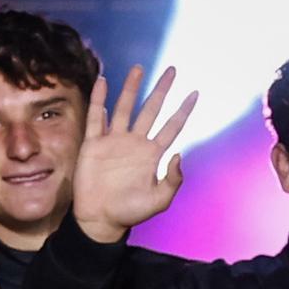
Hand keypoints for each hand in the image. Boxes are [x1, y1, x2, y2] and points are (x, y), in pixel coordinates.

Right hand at [68, 68, 194, 243]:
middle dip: (161, 90)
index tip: (195, 93)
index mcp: (152, 154)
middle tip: (172, 70)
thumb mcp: (159, 201)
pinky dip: (99, 99)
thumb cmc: (130, 212)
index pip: (172, 126)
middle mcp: (135, 142)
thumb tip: (179, 154)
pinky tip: (102, 82)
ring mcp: (114, 141)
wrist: (100, 219)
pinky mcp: (94, 144)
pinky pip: (96, 117)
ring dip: (131, 88)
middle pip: (150, 109)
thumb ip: (173, 180)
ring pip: (124, 108)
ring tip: (138, 68)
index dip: (183, 110)